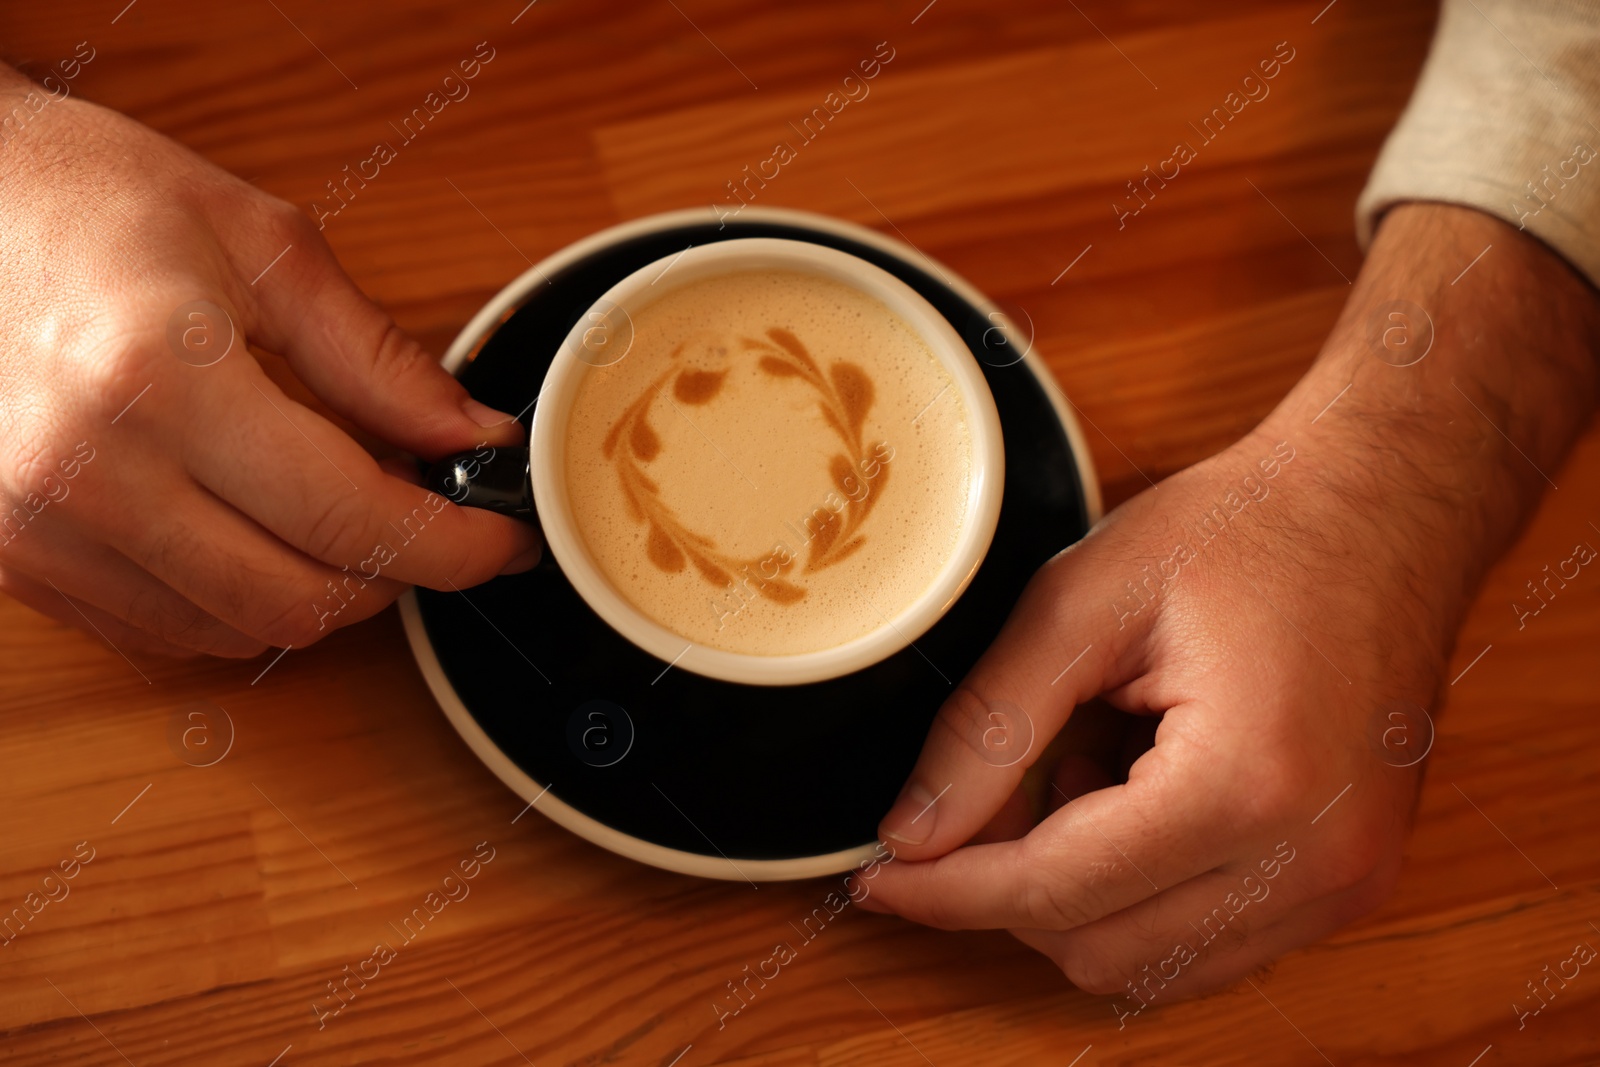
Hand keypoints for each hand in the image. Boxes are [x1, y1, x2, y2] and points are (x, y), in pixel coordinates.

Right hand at [0, 65, 536, 658]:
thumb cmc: (88, 199)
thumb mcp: (259, 244)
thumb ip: (375, 358)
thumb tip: (472, 436)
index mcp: (159, 378)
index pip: (351, 517)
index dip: (452, 545)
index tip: (502, 540)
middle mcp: (85, 473)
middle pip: (300, 599)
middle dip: (395, 580)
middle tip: (432, 526)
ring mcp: (35, 529)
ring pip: (236, 632)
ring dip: (320, 595)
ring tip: (344, 519)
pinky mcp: (11, 560)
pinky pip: (162, 631)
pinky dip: (238, 603)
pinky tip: (259, 535)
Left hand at [857, 203, 1599, 1004]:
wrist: (1383, 505)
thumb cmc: (1248, 529)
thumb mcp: (1084, 603)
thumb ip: (988, 729)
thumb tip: (910, 833)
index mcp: (1246, 784)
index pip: (1056, 891)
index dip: (949, 890)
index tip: (878, 877)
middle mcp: (1311, 861)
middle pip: (1098, 949)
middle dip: (1010, 887)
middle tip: (987, 788)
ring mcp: (1345, 884)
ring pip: (1148, 965)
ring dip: (1079, 892)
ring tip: (1087, 763)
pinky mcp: (1351, 885)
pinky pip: (1207, 944)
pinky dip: (1139, 895)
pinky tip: (1135, 794)